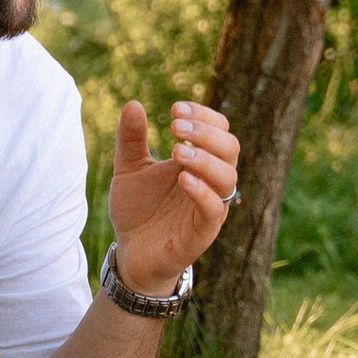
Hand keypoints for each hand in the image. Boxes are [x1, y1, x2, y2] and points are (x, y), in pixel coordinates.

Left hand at [107, 98, 240, 297]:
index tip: (175, 108)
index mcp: (198, 161)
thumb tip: (133, 103)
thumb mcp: (128, 168)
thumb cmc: (137, 210)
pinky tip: (182, 179)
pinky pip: (215, 209)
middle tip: (175, 127)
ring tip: (176, 151)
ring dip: (205, 159)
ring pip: (227, 177)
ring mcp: (210, 206)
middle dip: (206, 133)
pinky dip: (202, 192)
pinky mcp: (203, 232)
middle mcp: (210, 181)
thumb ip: (131, 139)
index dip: (203, 115)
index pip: (219, 129)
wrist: (131, 253)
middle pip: (230, 148)